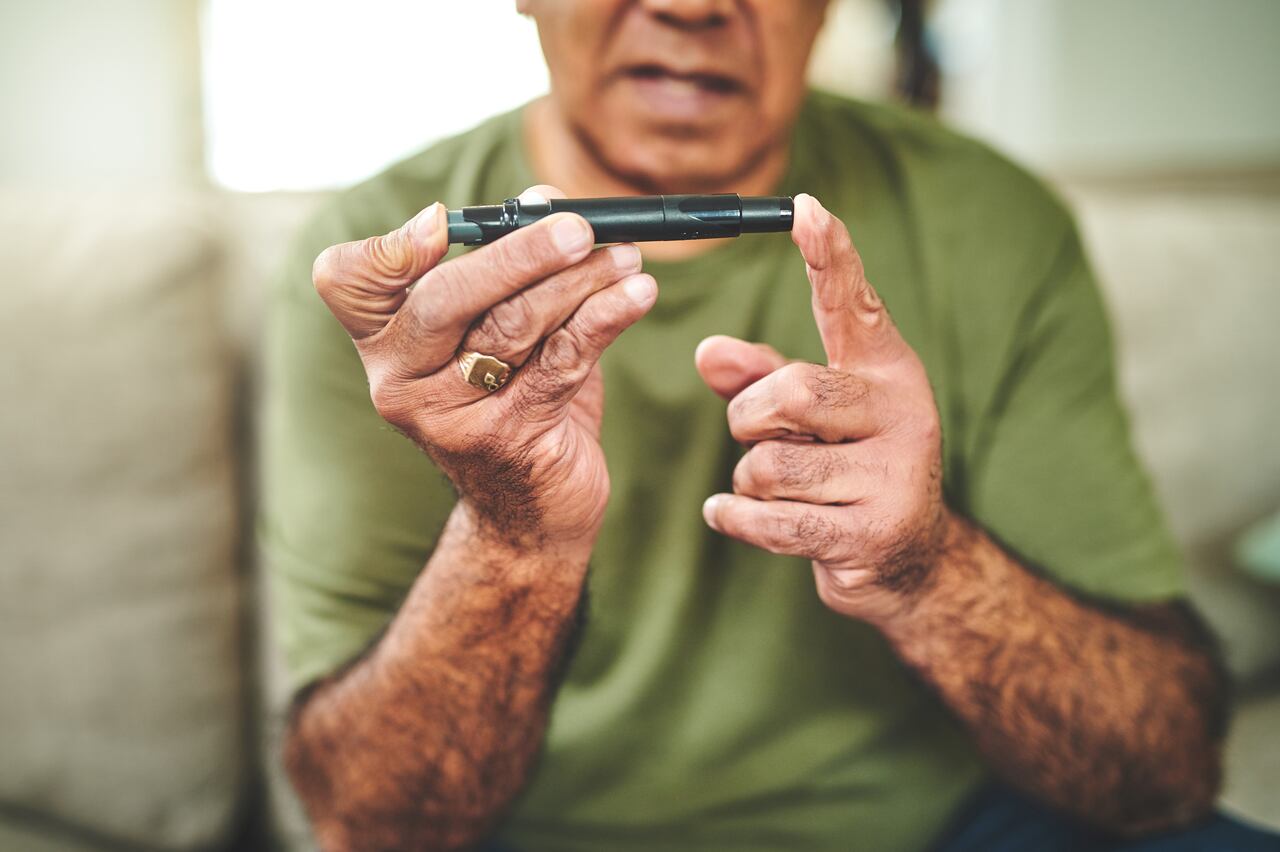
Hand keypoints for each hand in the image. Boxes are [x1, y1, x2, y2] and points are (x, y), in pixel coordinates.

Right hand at [312, 186, 656, 552]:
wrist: (529, 513)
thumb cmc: (512, 400)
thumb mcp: (501, 328)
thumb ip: (513, 264)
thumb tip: (544, 201)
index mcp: (382, 337)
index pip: (349, 279)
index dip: (389, 248)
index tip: (443, 221)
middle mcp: (399, 377)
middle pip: (445, 298)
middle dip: (518, 255)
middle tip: (580, 228)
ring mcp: (447, 415)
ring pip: (512, 328)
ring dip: (580, 282)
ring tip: (625, 255)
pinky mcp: (506, 439)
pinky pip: (561, 363)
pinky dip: (605, 319)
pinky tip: (636, 294)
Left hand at [696, 194, 954, 624]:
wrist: (907, 559)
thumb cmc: (847, 465)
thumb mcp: (807, 414)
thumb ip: (758, 375)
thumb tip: (707, 351)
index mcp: (887, 369)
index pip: (854, 303)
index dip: (829, 256)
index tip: (806, 207)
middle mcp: (902, 413)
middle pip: (790, 391)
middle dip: (748, 418)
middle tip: (755, 435)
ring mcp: (894, 476)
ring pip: (771, 462)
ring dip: (749, 478)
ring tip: (776, 487)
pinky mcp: (872, 533)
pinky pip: (773, 520)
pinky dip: (737, 518)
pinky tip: (731, 514)